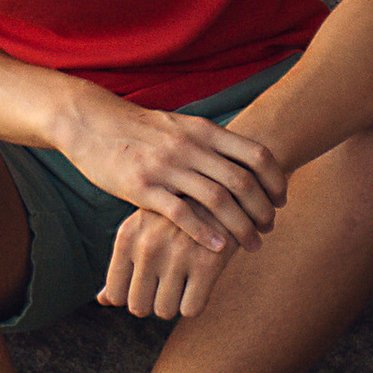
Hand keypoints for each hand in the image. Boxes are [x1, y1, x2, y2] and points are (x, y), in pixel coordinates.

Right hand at [67, 98, 286, 279]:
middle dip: (263, 210)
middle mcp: (189, 146)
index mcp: (203, 130)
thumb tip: (243, 159)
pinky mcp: (143, 187)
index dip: (276, 180)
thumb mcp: (180, 126)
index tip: (281, 200)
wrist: (91, 123)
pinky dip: (206, 233)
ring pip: (217, 199)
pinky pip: (182, 213)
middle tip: (269, 228)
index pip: (256, 154)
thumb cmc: (139, 129)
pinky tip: (218, 249)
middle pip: (242, 181)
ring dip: (241, 226)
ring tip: (251, 244)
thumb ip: (210, 142)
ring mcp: (166, 166)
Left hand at [98, 204, 239, 321]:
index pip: (115, 294)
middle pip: (139, 307)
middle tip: (167, 284)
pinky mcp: (207, 264)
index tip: (147, 285)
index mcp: (127, 237)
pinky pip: (190, 309)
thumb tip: (102, 301)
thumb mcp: (143, 231)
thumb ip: (123, 266)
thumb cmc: (175, 218)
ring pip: (164, 311)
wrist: (222, 192)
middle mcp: (147, 247)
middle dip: (152, 302)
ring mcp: (176, 256)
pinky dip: (195, 303)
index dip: (132, 295)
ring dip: (175, 303)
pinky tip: (200, 282)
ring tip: (184, 280)